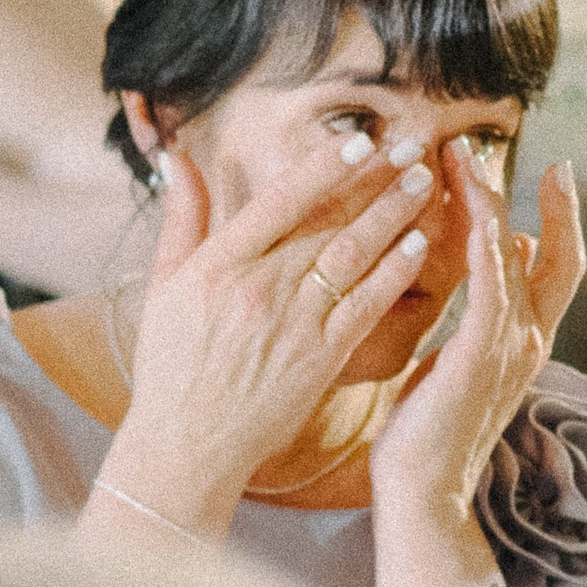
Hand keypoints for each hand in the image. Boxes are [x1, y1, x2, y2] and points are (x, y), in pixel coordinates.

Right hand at [110, 135, 441, 520]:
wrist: (186, 446)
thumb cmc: (170, 365)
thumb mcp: (162, 285)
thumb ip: (181, 217)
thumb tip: (177, 155)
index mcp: (219, 265)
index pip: (281, 201)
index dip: (325, 167)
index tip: (360, 139)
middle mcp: (259, 289)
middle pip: (327, 222)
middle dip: (374, 180)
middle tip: (413, 146)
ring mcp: (293, 325)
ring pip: (353, 257)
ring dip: (393, 216)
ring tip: (423, 183)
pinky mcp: (320, 360)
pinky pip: (365, 307)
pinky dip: (394, 274)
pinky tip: (420, 246)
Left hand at [368, 149, 585, 525]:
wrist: (424, 492)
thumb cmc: (430, 428)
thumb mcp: (462, 356)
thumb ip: (486, 310)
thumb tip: (509, 253)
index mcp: (526, 339)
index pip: (558, 263)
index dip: (561, 215)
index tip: (554, 170)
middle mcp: (529, 341)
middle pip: (553, 252)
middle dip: (542, 197)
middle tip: (501, 146)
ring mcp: (509, 352)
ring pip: (512, 261)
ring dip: (488, 204)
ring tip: (464, 158)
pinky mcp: (478, 362)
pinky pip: (490, 296)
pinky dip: (487, 254)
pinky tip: (476, 219)